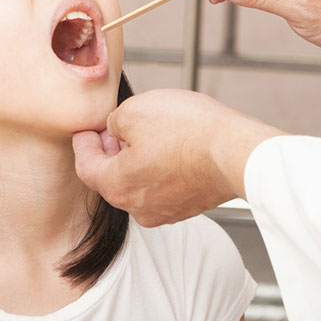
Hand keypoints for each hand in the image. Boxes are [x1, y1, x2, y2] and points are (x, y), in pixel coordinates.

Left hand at [73, 90, 284, 226]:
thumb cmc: (188, 130)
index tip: (86, 130)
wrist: (236, 151)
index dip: (84, 143)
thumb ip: (113, 121)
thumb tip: (116, 129)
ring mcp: (165, 211)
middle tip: (117, 128)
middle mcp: (137, 207)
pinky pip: (164, 187)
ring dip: (138, 161)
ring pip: (139, 184)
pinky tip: (174, 147)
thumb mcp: (135, 110)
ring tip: (151, 134)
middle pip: (112, 178)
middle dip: (111, 152)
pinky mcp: (188, 206)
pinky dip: (161, 169)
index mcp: (117, 185)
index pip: (86, 166)